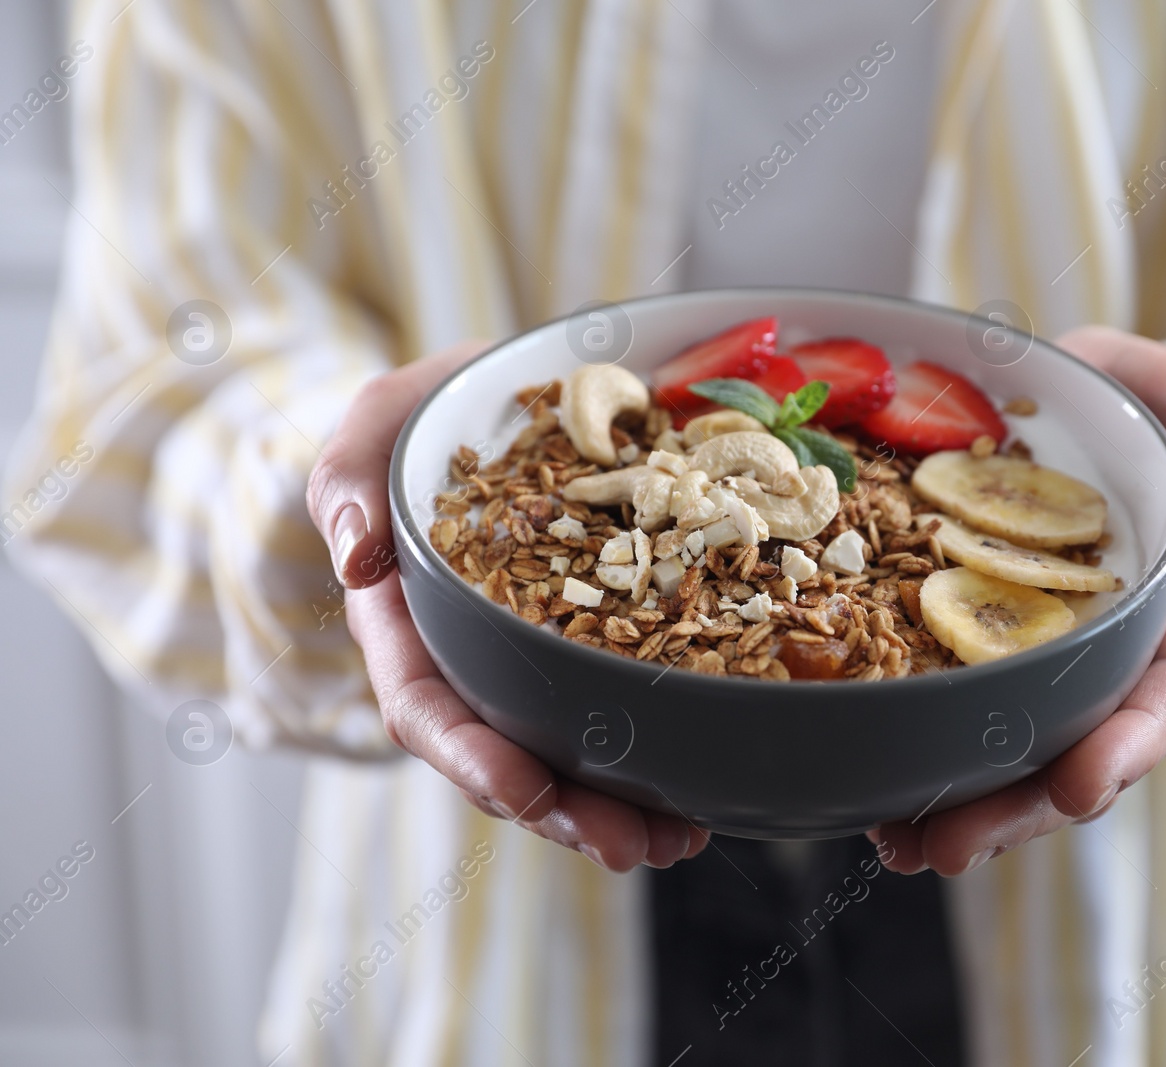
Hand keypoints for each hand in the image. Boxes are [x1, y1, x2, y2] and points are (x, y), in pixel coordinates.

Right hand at [306, 341, 707, 871]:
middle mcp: (465, 658)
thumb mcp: (378, 425)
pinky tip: (701, 793)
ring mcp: (526, 661)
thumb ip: (349, 476)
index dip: (471, 756)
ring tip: (681, 839)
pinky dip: (656, 757)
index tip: (524, 790)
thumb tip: (356, 557)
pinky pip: (616, 712)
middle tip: (632, 846)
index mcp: (405, 622)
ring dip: (618, 808)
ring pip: (563, 754)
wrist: (497, 404)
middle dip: (562, 810)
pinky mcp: (587, 645)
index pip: (426, 706)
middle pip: (504, 755)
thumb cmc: (425, 417)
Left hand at [871, 326, 1165, 875]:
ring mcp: (1045, 660)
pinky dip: (919, 759)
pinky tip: (871, 798)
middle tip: (947, 848)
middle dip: (1022, 809)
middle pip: (1081, 752)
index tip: (1078, 787)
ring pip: (1016, 756)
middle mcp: (1110, 652)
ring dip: (963, 810)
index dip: (1128, 746)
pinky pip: (958, 716)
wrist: (1066, 404)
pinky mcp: (980, 649)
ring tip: (897, 846)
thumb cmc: (1135, 403)